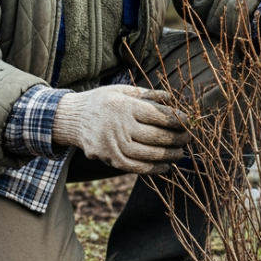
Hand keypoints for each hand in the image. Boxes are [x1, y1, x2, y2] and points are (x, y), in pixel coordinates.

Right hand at [51, 85, 191, 174]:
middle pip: (155, 136)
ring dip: (169, 155)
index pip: (157, 115)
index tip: (187, 121)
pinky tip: (166, 166)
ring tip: (180, 153)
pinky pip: (136, 167)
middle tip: (188, 139)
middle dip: (177, 139)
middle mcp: (119, 125)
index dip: (176, 119)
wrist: (72, 118)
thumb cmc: (102, 101)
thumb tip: (172, 98)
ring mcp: (113, 144)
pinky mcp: (109, 159)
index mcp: (124, 106)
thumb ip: (148, 94)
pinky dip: (154, 169)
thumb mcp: (122, 91)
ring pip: (148, 154)